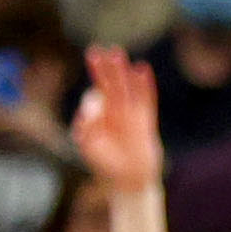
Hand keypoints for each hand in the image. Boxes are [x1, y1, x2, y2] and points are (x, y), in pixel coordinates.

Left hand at [71, 45, 164, 200]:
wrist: (129, 180)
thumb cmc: (106, 165)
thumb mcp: (89, 146)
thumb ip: (86, 128)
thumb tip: (90, 111)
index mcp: (99, 117)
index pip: (94, 95)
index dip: (87, 91)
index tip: (84, 85)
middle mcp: (114, 112)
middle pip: (108, 85)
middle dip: (102, 69)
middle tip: (96, 51)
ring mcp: (131, 114)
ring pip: (125, 87)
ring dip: (121, 71)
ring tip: (116, 53)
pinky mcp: (145, 120)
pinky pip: (146, 98)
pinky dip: (144, 84)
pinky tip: (142, 69)